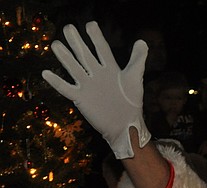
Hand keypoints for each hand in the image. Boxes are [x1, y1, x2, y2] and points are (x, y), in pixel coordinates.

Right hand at [42, 21, 149, 158]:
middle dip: (77, 42)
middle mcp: (96, 75)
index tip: (90, 24)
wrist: (125, 124)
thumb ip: (137, 60)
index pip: (102, 49)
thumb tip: (141, 41)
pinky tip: (46, 73)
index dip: (96, 37)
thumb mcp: (134, 78)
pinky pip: (66, 89)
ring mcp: (87, 86)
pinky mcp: (81, 98)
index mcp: (109, 69)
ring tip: (56, 44)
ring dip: (65, 57)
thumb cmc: (131, 102)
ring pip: (74, 68)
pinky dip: (56, 82)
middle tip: (68, 27)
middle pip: (85, 55)